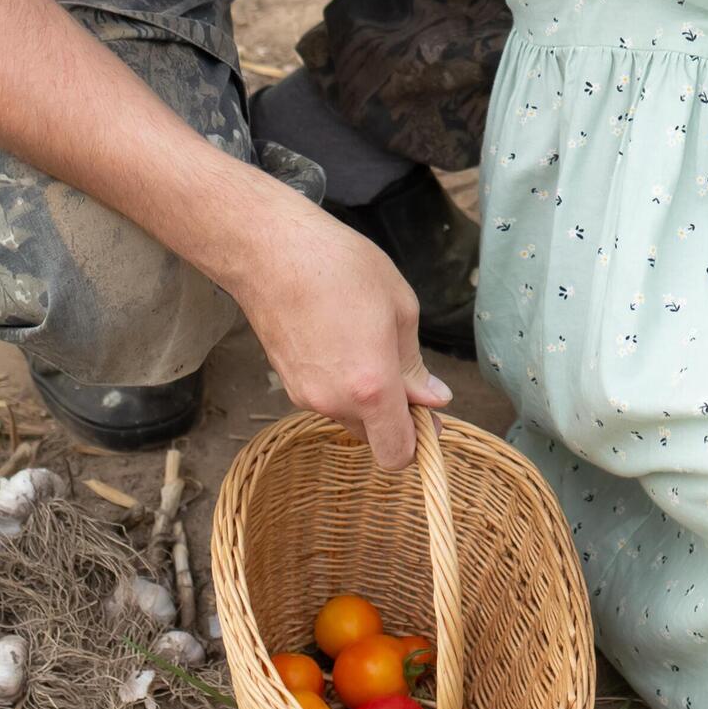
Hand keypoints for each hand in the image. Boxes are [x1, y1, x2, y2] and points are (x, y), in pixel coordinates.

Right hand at [211, 171, 450, 469]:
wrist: (272, 253)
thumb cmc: (341, 269)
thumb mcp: (400, 308)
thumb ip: (416, 365)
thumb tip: (435, 399)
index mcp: (372, 388)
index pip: (397, 456)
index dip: (418, 441)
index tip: (428, 414)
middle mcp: (335, 403)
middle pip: (374, 438)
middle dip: (393, 416)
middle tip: (403, 371)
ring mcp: (305, 396)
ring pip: (349, 417)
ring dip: (365, 398)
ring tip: (367, 343)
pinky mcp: (287, 383)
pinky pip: (326, 398)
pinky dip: (340, 384)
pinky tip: (341, 340)